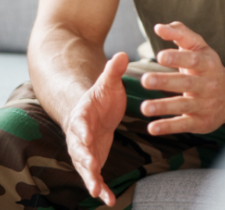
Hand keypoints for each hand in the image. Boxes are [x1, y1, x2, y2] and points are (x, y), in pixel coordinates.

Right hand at [64, 52, 128, 206]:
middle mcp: (79, 136)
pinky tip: (109, 200)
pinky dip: (101, 187)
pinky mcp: (94, 160)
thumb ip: (113, 71)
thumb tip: (121, 54)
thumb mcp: (108, 83)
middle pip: (79, 150)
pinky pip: (96, 176)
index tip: (86, 141)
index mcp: (81, 116)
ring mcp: (85, 150)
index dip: (82, 133)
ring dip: (91, 180)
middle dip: (84, 161)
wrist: (94, 109)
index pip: (79, 125)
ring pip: (85, 168)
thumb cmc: (101, 96)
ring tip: (98, 193)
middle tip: (92, 171)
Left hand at [141, 22, 224, 134]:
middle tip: (146, 80)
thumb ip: (181, 34)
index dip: (177, 58)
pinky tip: (152, 127)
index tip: (160, 56)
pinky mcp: (201, 123)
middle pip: (187, 83)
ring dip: (163, 107)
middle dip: (166, 82)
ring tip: (144, 108)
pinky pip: (183, 125)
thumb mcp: (199, 48)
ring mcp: (205, 105)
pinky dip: (168, 127)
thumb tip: (159, 27)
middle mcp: (208, 84)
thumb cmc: (208, 68)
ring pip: (184, 106)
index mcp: (208, 64)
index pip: (193, 60)